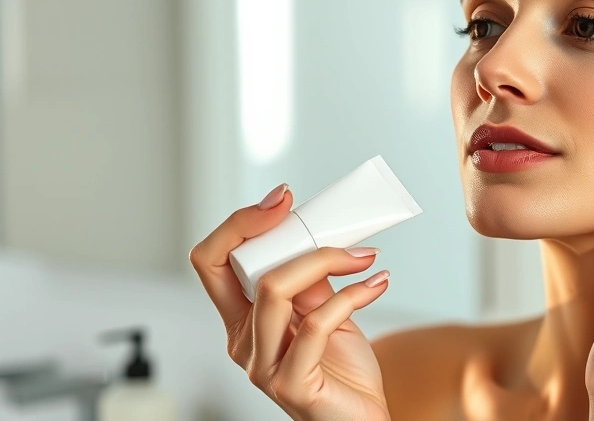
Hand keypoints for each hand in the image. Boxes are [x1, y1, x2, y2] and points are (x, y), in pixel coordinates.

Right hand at [189, 184, 391, 420]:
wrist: (363, 419)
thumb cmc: (342, 370)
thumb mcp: (323, 313)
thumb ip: (311, 281)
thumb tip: (317, 236)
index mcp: (243, 320)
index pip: (211, 262)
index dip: (239, 224)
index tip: (281, 199)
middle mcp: (243, 342)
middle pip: (236, 268)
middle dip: (279, 231)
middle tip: (327, 223)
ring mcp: (263, 366)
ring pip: (275, 290)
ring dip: (325, 260)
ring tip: (363, 258)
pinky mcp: (292, 384)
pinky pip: (317, 324)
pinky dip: (353, 294)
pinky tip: (377, 284)